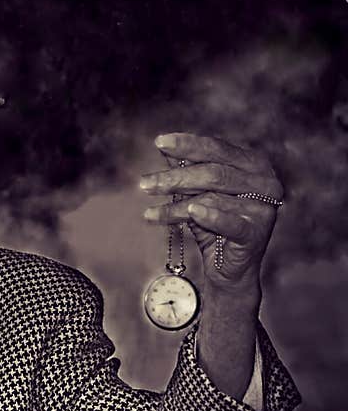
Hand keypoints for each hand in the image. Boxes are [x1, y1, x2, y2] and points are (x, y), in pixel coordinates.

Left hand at [139, 132, 282, 293]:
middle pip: (213, 173)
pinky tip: (190, 211)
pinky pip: (229, 222)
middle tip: (145, 184)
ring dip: (175, 206)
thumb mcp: (196, 193)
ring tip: (149, 212)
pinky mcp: (256, 233)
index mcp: (253, 164)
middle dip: (175, 178)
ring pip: (212, 199)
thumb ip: (185, 169)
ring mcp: (263, 208)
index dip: (188, 145)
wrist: (227, 268)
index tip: (159, 142)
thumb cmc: (212, 225)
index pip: (217, 149)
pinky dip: (209, 217)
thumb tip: (164, 145)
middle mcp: (264, 182)